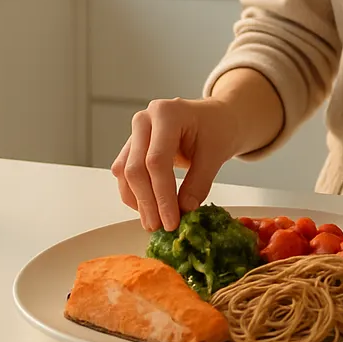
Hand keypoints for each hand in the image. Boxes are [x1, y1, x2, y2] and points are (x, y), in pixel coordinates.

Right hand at [111, 97, 243, 232]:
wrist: (215, 118)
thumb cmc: (217, 129)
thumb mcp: (215, 154)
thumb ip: (199, 182)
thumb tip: (184, 211)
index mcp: (166, 114)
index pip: (156, 161)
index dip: (162, 195)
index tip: (171, 221)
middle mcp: (145, 120)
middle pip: (136, 168)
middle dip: (148, 202)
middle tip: (160, 227)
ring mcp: (135, 132)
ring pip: (125, 172)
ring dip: (138, 201)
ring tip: (154, 223)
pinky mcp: (133, 146)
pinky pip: (125, 172)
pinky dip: (135, 193)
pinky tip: (149, 209)